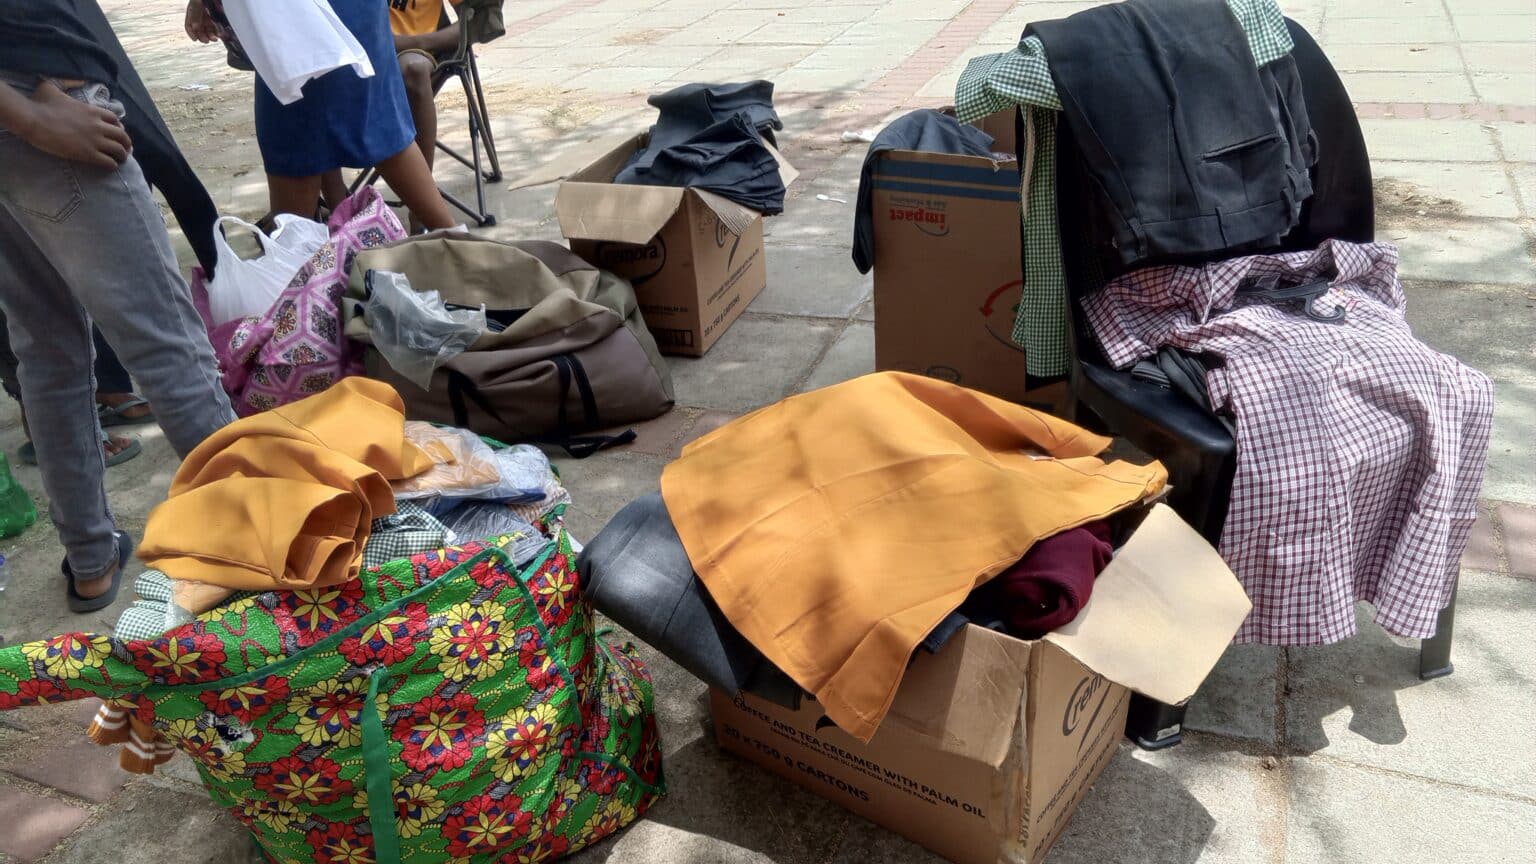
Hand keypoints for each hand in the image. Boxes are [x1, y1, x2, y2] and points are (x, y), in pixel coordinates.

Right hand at [18, 82, 132, 168]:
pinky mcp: (88, 154)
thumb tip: (78, 79)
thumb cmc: (41, 104)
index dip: (118, 127)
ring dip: (122, 155)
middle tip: (125, 149)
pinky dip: (113, 165)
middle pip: (122, 136)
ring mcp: (94, 140)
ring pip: (119, 150)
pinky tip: (111, 166)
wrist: (33, 120)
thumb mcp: (53, 86)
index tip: (117, 133)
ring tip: (120, 160)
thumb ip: (67, 82)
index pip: (115, 120)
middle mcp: (98, 125)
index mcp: (92, 111)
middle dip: (126, 143)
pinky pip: (108, 162)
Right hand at [185, 0, 217, 42]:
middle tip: (207, 40)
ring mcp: (211, 16)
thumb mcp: (197, 3)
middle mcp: (201, 15)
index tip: (195, 39)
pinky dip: (220, 32)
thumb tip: (195, 27)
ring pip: (210, 30)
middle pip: (200, 29)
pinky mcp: (220, 17)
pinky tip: (222, 35)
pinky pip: (219, 27)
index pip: (189, 25)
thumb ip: (195, 14)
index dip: (191, 33)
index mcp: (193, 11)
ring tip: (215, 38)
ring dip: (212, 36)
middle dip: (203, 36)